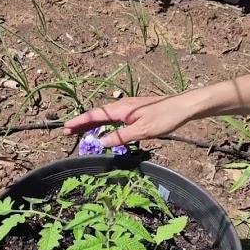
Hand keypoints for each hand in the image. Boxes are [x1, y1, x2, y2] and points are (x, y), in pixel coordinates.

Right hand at [63, 95, 193, 147]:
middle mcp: (122, 106)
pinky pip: (114, 118)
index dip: (79, 122)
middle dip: (81, 123)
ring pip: (105, 117)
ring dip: (92, 124)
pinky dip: (104, 125)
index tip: (65, 128)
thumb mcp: (142, 131)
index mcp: (121, 109)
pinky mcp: (136, 112)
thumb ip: (120, 137)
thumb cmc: (164, 118)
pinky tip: (105, 131)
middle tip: (66, 132)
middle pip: (97, 115)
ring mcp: (129, 109)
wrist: (184, 107)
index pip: (95, 115)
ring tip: (80, 133)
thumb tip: (101, 142)